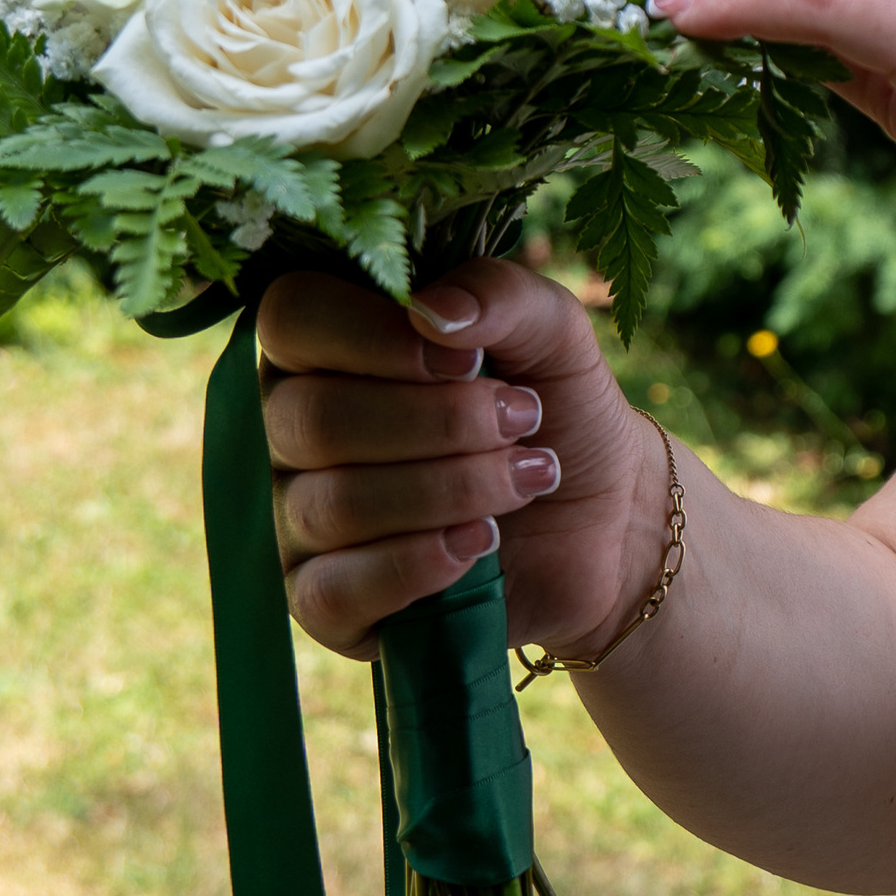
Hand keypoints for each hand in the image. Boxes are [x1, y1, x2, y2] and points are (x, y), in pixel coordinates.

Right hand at [255, 257, 666, 659]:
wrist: (606, 517)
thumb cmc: (558, 409)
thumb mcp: (553, 332)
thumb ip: (499, 293)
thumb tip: (430, 311)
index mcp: (327, 346)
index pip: (289, 318)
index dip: (371, 335)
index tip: (466, 359)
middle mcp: (294, 429)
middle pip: (311, 417)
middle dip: (439, 422)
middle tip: (521, 419)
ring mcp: (299, 519)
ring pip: (332, 504)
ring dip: (451, 490)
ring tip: (527, 479)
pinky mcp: (324, 602)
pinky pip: (330, 592)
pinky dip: (414, 566)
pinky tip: (481, 544)